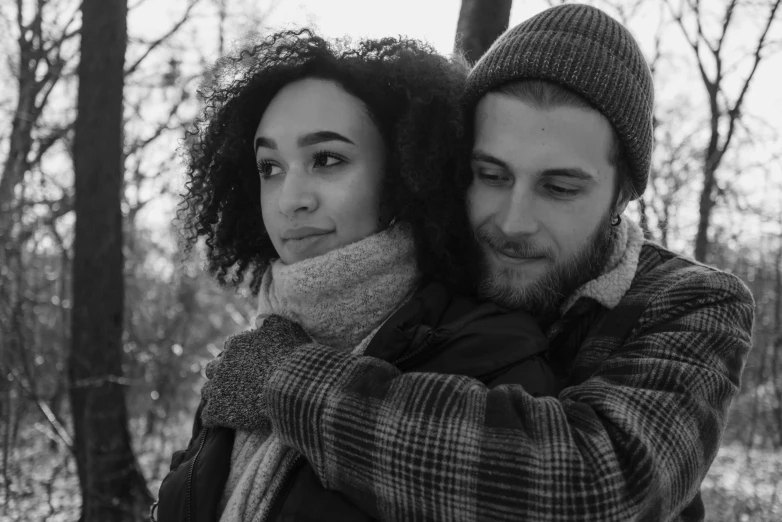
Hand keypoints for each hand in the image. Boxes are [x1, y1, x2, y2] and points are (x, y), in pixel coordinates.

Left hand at [200, 315, 311, 430]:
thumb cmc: (291, 357)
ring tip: (228, 401)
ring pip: (207, 391)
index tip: (249, 362)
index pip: (231, 347)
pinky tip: (224, 419)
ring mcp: (218, 389)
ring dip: (216, 394)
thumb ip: (271, 322)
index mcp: (236, 344)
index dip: (240, 355)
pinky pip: (208, 415)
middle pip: (212, 368)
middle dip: (221, 373)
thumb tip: (261, 320)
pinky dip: (215, 416)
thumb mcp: (285, 329)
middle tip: (235, 381)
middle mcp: (223, 365)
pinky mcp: (218, 411)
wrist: (290, 387)